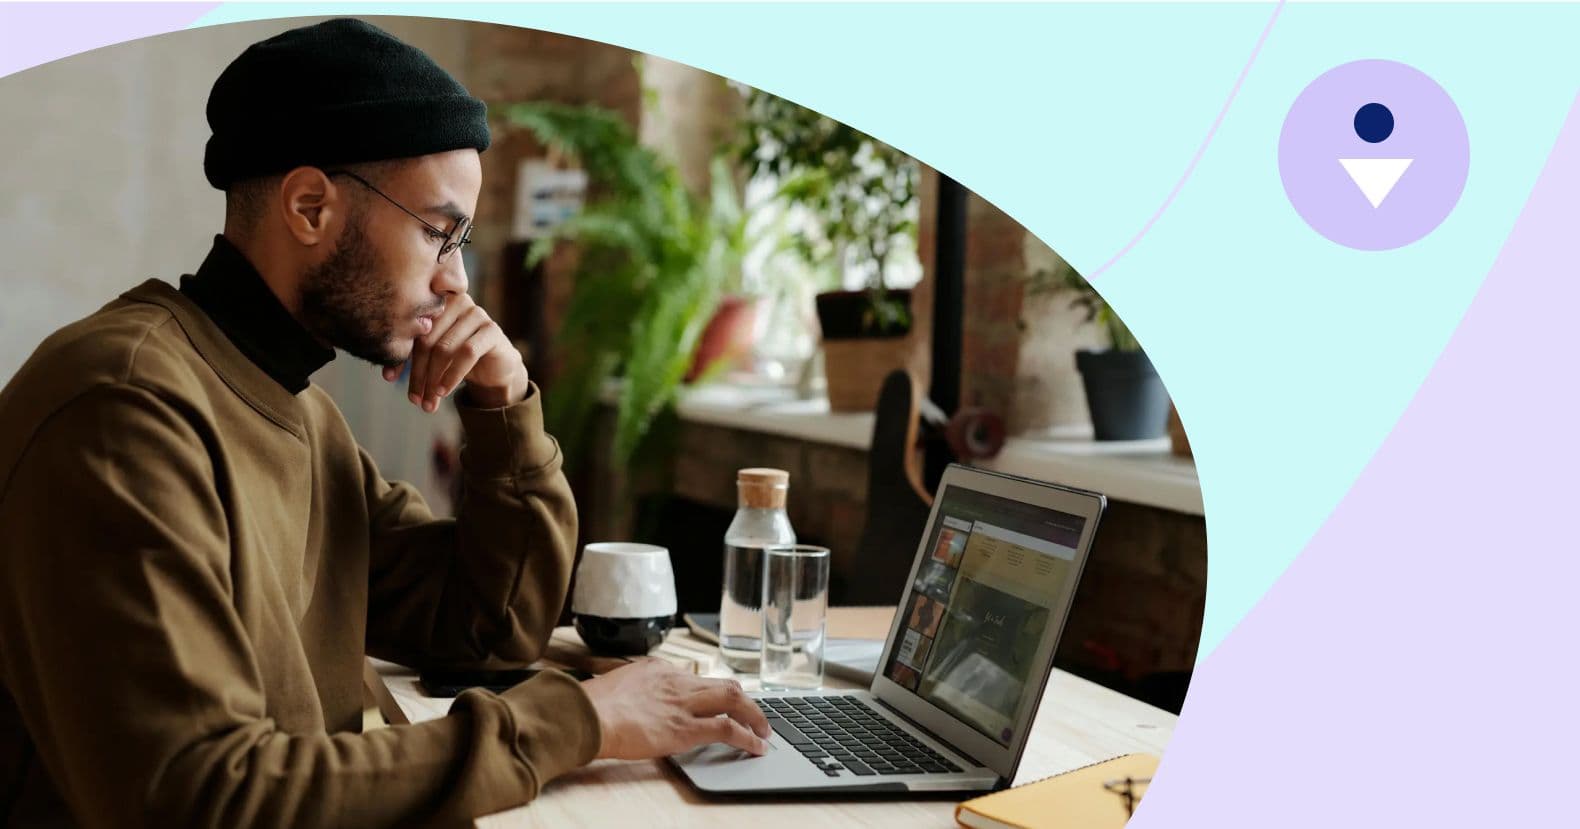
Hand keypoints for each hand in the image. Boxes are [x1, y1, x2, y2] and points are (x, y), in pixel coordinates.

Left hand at [380, 292, 528, 410]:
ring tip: (428, 402)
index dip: (399, 354)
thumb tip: (387, 375)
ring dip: (433, 379)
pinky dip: (453, 375)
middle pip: (427, 339)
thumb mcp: (431, 356)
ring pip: (444, 348)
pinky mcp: (491, 329)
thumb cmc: (457, 358)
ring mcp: (476, 313)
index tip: (389, 378)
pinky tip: (444, 391)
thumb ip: (411, 357)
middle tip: (414, 399)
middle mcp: (455, 301)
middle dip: (418, 373)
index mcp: (436, 301)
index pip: (411, 328)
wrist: (494, 367)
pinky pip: (467, 353)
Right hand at [580, 660, 772, 759]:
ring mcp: (682, 704)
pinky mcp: (685, 728)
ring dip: (754, 716)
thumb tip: (636, 702)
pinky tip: (756, 746)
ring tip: (764, 731)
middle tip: (755, 714)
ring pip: (734, 700)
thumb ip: (635, 689)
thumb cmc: (591, 706)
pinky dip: (748, 737)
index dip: (712, 693)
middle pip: (724, 684)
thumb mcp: (616, 685)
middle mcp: (675, 681)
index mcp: (657, 668)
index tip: (718, 704)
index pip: (695, 678)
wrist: (586, 715)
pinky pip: (727, 729)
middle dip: (744, 700)